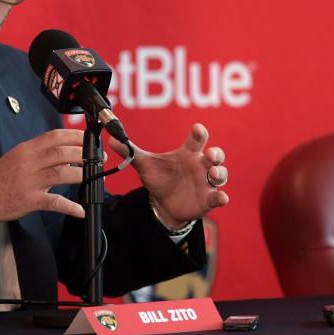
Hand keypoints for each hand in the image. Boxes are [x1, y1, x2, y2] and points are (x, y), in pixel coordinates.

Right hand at [0, 128, 85, 230]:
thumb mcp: (17, 158)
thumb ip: (39, 154)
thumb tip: (64, 152)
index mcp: (26, 150)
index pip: (54, 136)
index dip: (74, 136)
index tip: (89, 138)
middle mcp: (28, 162)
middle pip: (61, 153)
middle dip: (83, 154)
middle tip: (98, 158)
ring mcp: (28, 181)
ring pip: (60, 173)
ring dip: (81, 174)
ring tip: (94, 176)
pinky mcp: (28, 200)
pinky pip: (53, 202)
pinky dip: (69, 206)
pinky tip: (80, 210)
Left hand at [108, 123, 229, 226]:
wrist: (163, 204)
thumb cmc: (160, 179)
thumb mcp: (145, 165)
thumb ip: (131, 152)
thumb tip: (112, 138)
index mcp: (187, 153)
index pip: (197, 139)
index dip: (199, 133)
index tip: (197, 129)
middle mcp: (200, 165)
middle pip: (215, 155)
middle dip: (216, 154)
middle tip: (209, 155)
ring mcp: (206, 183)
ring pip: (221, 174)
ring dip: (220, 173)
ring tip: (212, 174)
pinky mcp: (208, 199)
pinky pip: (219, 197)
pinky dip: (221, 197)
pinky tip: (220, 198)